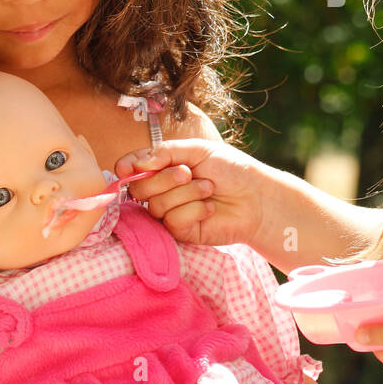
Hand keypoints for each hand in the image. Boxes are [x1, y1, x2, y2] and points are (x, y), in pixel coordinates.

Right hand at [113, 139, 267, 247]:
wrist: (256, 197)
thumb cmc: (230, 169)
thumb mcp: (199, 150)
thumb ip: (165, 152)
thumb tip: (136, 163)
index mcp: (164, 167)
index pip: (132, 167)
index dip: (126, 167)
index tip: (126, 167)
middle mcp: (162, 190)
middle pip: (139, 188)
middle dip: (165, 178)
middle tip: (189, 173)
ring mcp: (170, 213)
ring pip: (157, 204)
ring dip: (187, 193)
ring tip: (209, 189)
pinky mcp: (181, 233)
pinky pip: (172, 221)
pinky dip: (194, 210)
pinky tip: (210, 208)